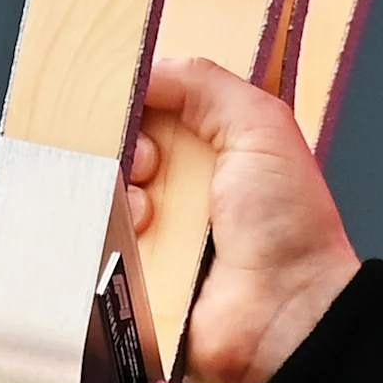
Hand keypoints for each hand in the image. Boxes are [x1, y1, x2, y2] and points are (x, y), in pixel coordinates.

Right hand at [128, 57, 362, 382]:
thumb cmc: (289, 225)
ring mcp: (156, 237)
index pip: (152, 112)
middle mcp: (182, 192)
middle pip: (120, 150)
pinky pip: (93, 245)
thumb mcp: (261, 126)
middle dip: (127, 149)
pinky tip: (135, 239)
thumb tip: (148, 68)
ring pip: (102, 195)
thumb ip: (206, 85)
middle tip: (152, 166)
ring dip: (119, 195)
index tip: (139, 108)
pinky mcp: (133, 278)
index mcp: (214, 154)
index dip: (140, 106)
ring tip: (149, 213)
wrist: (287, 314)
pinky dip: (104, 234)